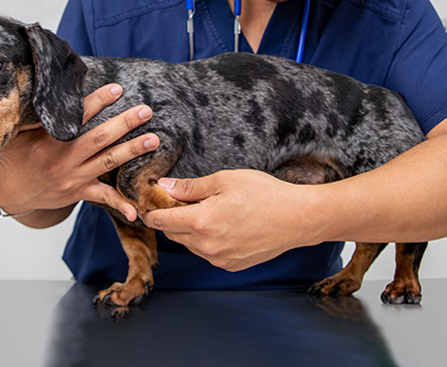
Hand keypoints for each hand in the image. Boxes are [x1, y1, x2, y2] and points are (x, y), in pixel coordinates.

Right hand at [0, 83, 159, 218]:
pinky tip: (137, 211)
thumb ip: (40, 118)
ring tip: (153, 139)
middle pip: (99, 139)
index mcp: (48, 141)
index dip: (98, 101)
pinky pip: (102, 199)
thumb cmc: (17, 157)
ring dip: (132, 150)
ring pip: (107, 162)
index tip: (117, 89)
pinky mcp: (78, 192)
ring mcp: (72, 178)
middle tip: (145, 111)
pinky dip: (120, 204)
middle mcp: (62, 160)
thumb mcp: (21, 134)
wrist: (9, 192)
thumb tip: (55, 93)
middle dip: (124, 124)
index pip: (77, 117)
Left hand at [141, 170, 324, 271]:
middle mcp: (206, 245)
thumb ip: (190, 187)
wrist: (298, 218)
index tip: (147, 203)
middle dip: (169, 219)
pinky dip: (205, 241)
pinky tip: (220, 226)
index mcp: (201, 222)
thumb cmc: (264, 194)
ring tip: (204, 212)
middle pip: (172, 233)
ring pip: (189, 244)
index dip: (150, 211)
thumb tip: (164, 187)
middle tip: (175, 202)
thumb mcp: (224, 180)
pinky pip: (206, 253)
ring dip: (188, 230)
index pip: (160, 221)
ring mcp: (219, 259)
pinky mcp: (231, 266)